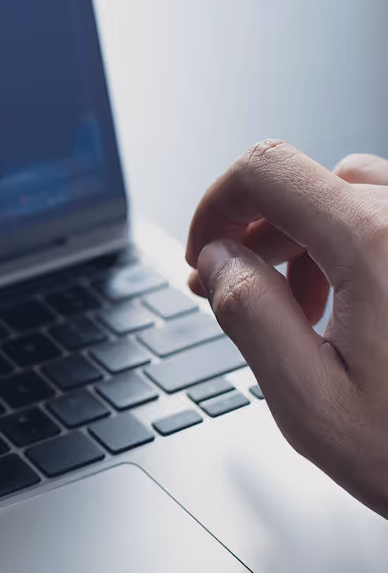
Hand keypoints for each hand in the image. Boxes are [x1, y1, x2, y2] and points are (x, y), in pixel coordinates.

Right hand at [187, 140, 387, 517]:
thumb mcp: (312, 401)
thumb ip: (251, 316)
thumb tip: (217, 259)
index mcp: (378, 245)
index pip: (265, 171)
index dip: (215, 207)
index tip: (203, 254)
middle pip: (305, 184)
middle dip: (254, 236)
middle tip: (232, 293)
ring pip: (349, 197)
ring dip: (304, 243)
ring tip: (303, 312)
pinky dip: (350, 248)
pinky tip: (351, 307)